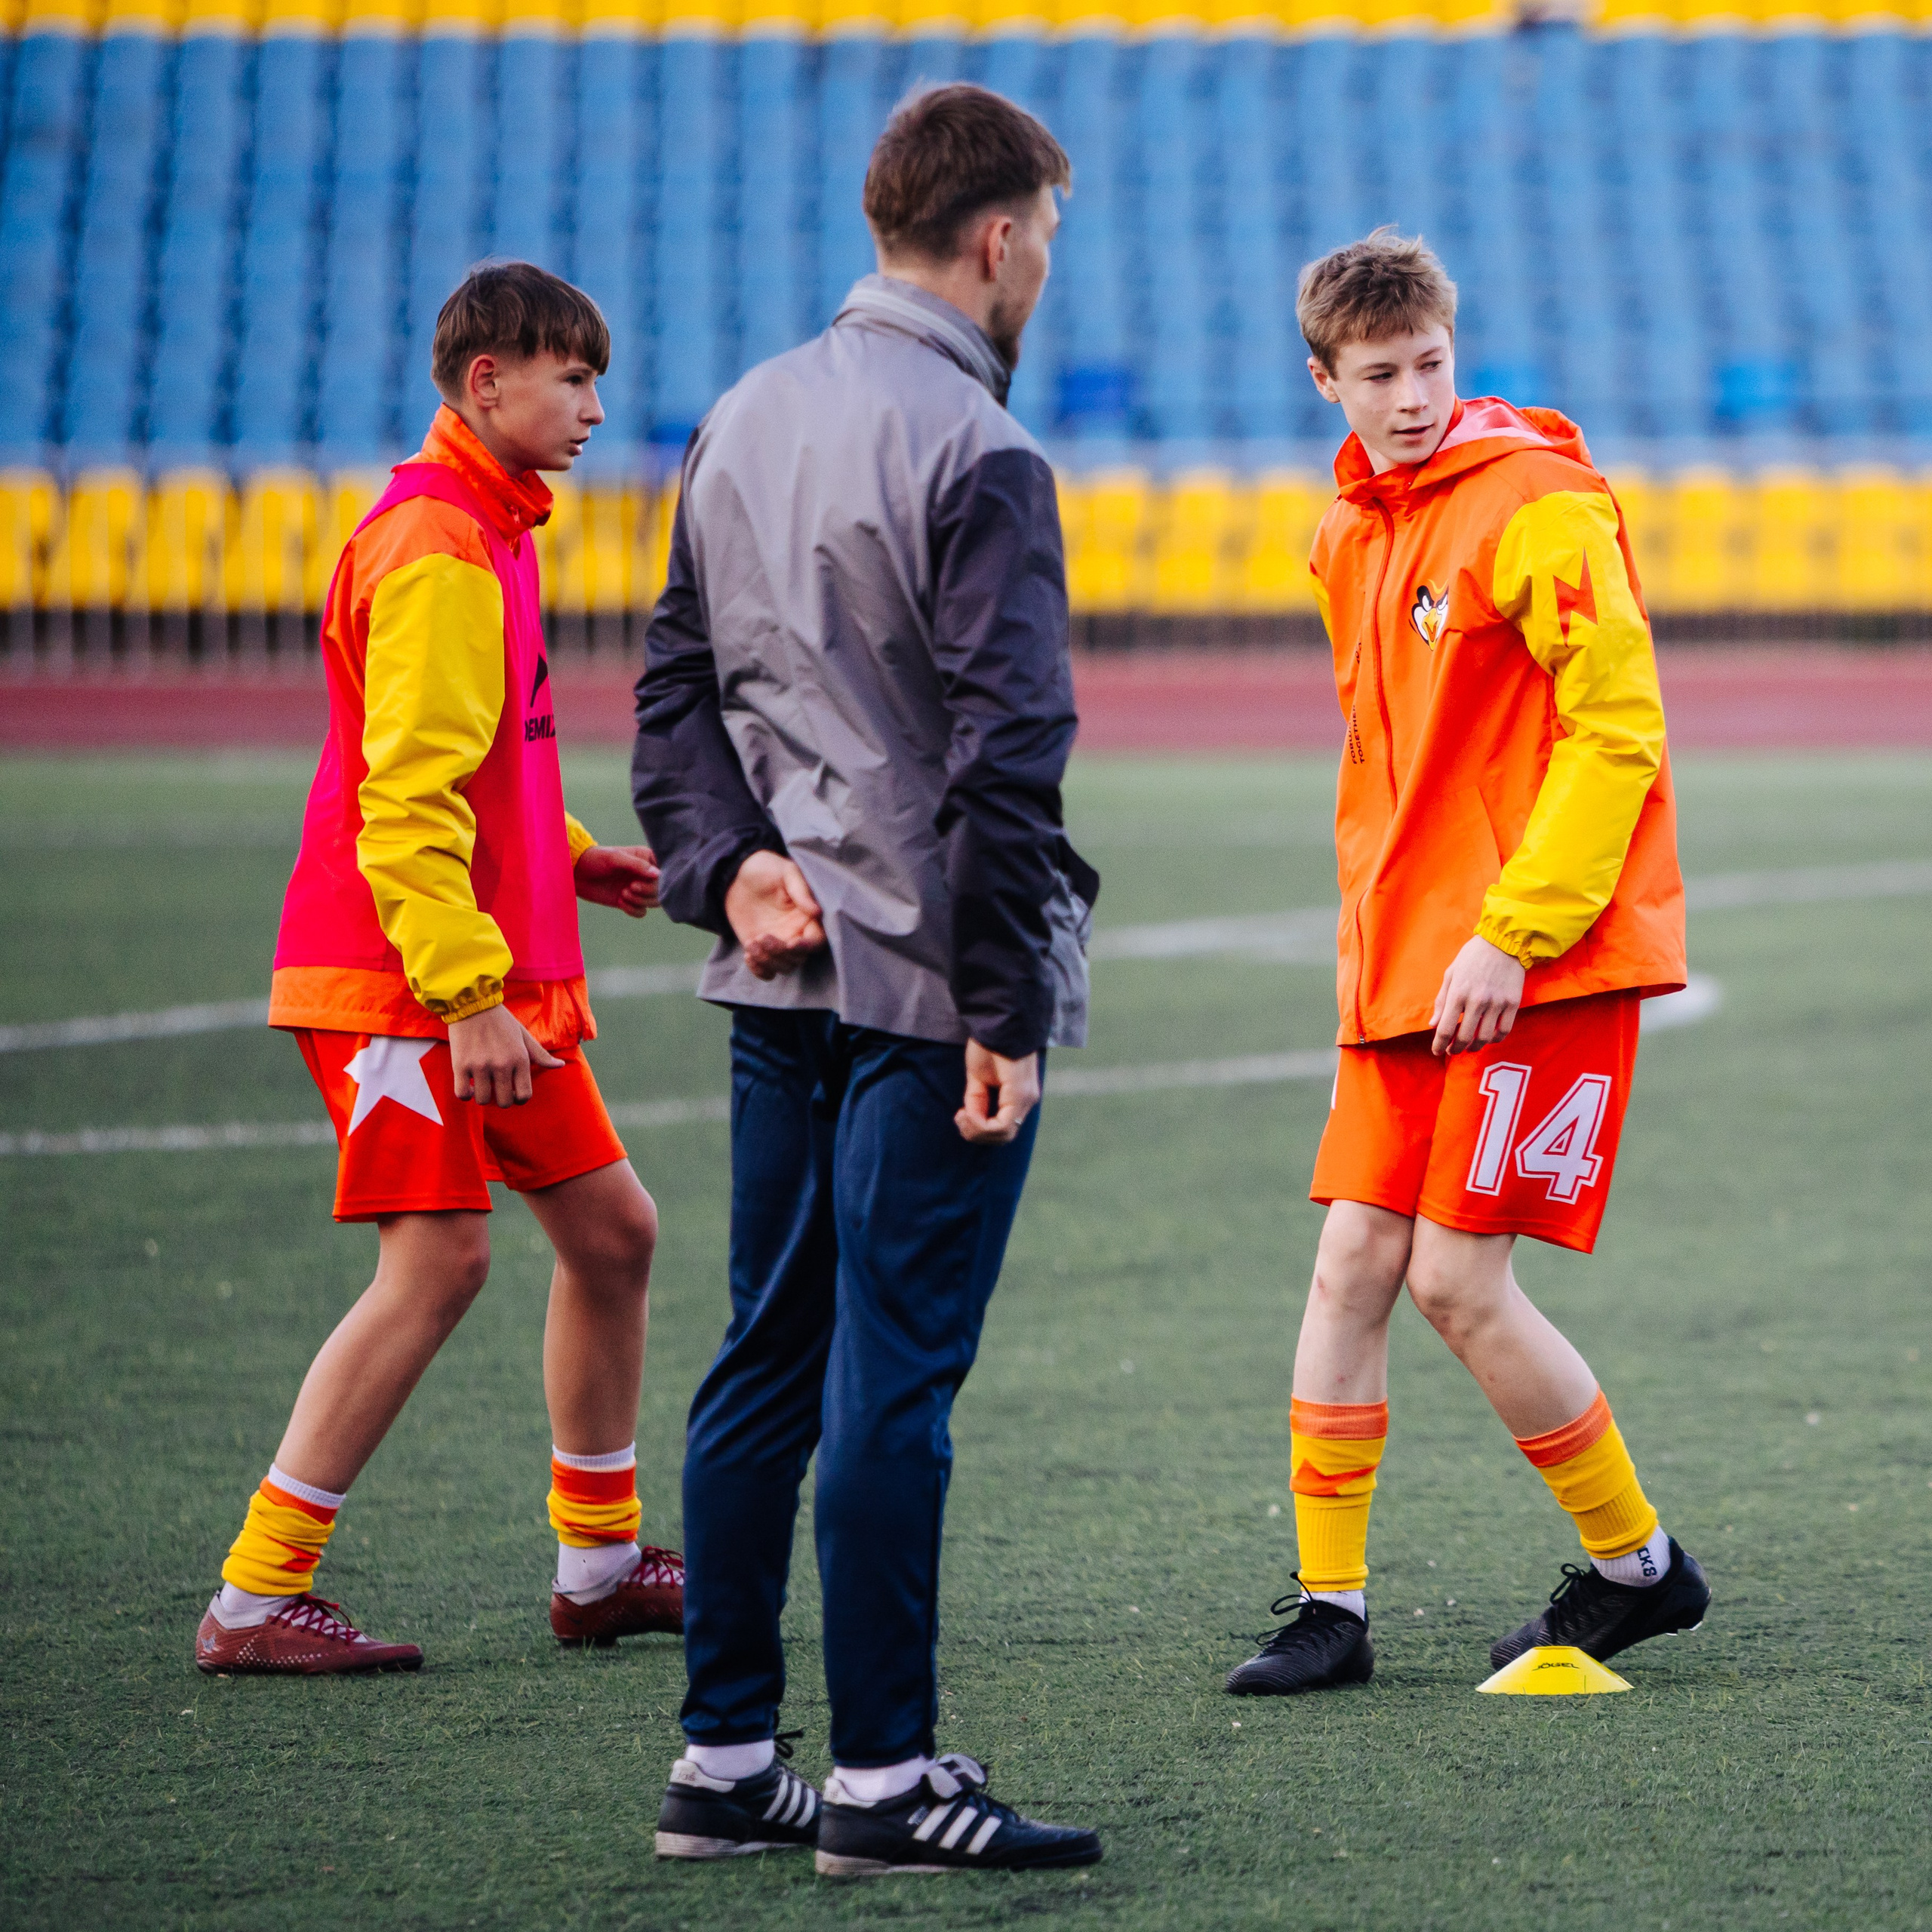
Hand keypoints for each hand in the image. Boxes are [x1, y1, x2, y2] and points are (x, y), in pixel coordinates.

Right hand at [447, 1004, 564, 1105]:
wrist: (473, 1003)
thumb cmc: (500, 1021)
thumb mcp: (524, 1035)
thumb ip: (541, 1054)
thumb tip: (560, 1065)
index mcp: (520, 1059)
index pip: (524, 1095)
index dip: (518, 1098)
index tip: (511, 1092)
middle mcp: (502, 1064)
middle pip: (504, 1102)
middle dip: (500, 1099)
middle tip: (495, 1089)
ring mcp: (481, 1066)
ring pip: (483, 1100)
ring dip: (481, 1096)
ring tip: (480, 1085)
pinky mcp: (460, 1065)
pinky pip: (462, 1094)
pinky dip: (465, 1094)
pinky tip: (467, 1084)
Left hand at [574, 843, 658, 917]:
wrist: (577, 874)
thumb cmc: (596, 860)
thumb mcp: (616, 859)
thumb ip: (637, 865)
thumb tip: (659, 875)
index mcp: (646, 859)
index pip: (665, 871)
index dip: (659, 879)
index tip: (642, 880)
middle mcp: (645, 874)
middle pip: (662, 889)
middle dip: (648, 892)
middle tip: (630, 887)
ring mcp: (638, 888)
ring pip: (654, 902)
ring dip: (640, 901)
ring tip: (623, 894)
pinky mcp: (629, 901)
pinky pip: (641, 912)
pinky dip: (633, 909)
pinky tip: (620, 901)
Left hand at [724, 851, 825, 980]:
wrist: (736, 874)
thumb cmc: (766, 868)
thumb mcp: (786, 872)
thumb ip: (801, 891)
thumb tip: (817, 912)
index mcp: (807, 917)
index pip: (816, 941)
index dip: (806, 946)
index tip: (790, 942)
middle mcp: (796, 933)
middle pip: (799, 958)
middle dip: (780, 953)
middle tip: (762, 937)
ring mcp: (779, 943)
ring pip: (783, 967)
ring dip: (768, 961)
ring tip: (752, 942)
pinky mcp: (761, 949)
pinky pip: (766, 971)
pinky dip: (758, 970)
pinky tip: (748, 954)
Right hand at [956, 1042, 1039, 1145]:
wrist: (997, 1021)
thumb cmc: (988, 1046)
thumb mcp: (979, 1079)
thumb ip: (979, 1101)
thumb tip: (974, 1121)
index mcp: (1019, 1098)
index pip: (1003, 1130)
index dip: (979, 1130)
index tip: (960, 1114)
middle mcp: (1027, 1100)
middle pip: (1003, 1137)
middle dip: (976, 1133)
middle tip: (960, 1117)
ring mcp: (1026, 1098)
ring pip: (1003, 1134)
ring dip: (976, 1130)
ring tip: (962, 1115)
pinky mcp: (1020, 1093)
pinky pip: (1003, 1124)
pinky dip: (980, 1124)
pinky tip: (966, 1112)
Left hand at [1430, 935, 1526, 1057]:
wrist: (1503, 942)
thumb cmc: (1472, 956)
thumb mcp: (1451, 974)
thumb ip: (1441, 1000)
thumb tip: (1433, 1024)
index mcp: (1457, 993)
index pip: (1445, 1028)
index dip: (1439, 1044)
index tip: (1437, 1051)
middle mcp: (1476, 1000)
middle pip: (1464, 1037)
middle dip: (1455, 1049)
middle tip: (1452, 1051)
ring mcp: (1496, 1003)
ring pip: (1485, 1037)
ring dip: (1475, 1047)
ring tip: (1470, 1047)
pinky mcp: (1512, 1003)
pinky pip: (1504, 1030)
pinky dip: (1495, 1039)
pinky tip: (1489, 1038)